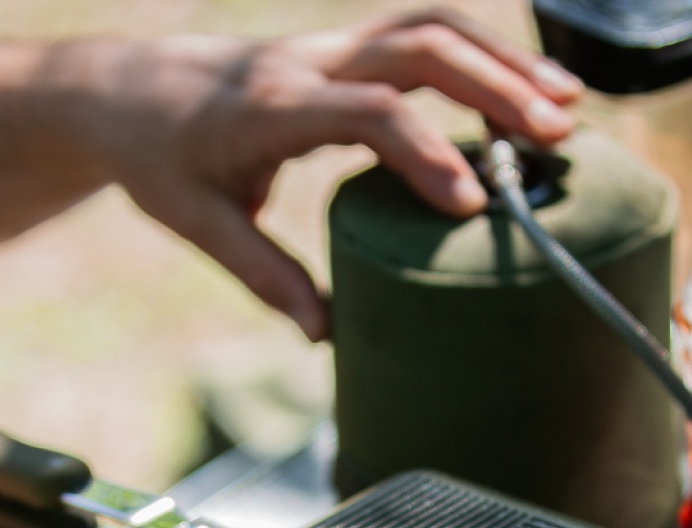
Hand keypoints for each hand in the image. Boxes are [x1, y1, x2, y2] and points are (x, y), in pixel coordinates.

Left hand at [77, 10, 583, 338]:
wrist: (124, 90)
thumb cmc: (159, 159)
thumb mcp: (196, 223)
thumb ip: (263, 273)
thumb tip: (325, 333)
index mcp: (271, 106)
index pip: (365, 111)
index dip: (426, 151)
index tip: (470, 202)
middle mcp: (309, 63)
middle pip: (418, 46)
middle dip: (494, 85)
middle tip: (554, 138)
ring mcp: (332, 47)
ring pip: (431, 25)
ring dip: (503, 60)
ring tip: (567, 107)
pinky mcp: (347, 51)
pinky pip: (423, 37)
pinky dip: (481, 58)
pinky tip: (525, 96)